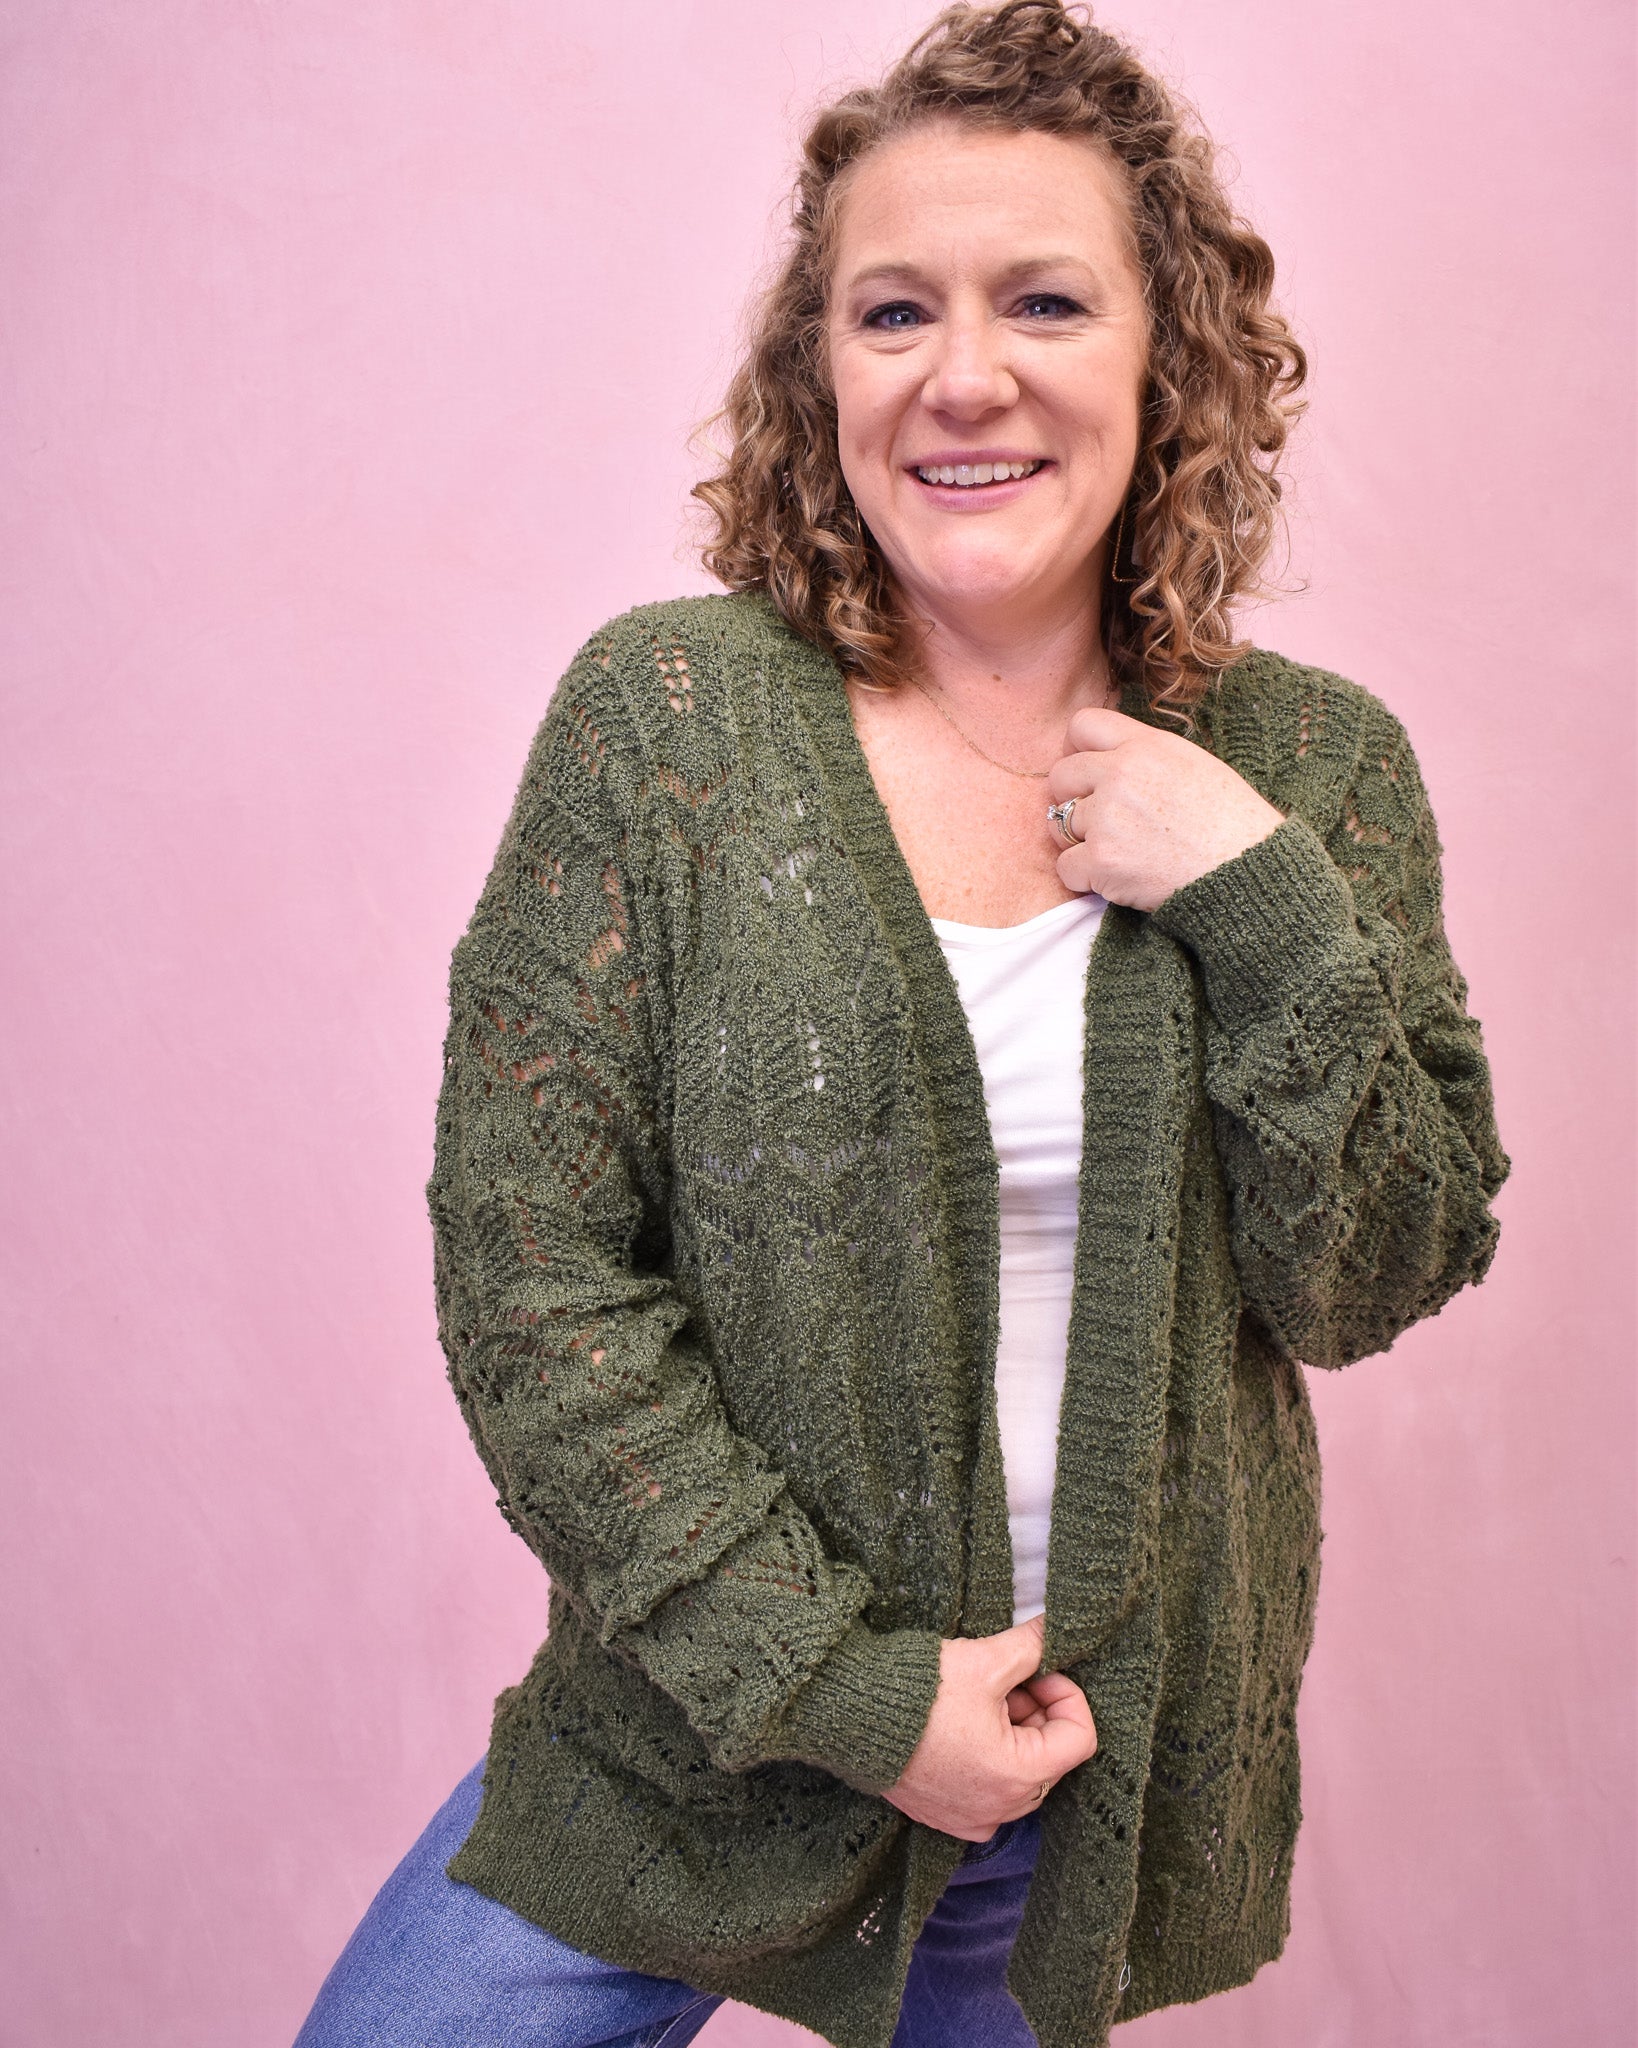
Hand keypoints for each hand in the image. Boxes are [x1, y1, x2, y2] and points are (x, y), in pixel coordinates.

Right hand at [880, 1614, 1097, 1840]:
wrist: (850, 1715)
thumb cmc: (920, 1693)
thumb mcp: (985, 1661)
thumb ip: (1031, 1647)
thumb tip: (1055, 1628)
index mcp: (1018, 1776)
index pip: (1080, 1738)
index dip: (1066, 1694)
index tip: (1037, 1670)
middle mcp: (1001, 1810)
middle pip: (1049, 1756)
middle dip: (1036, 1711)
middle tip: (1006, 1679)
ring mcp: (972, 1818)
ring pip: (1019, 1772)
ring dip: (1012, 1732)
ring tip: (979, 1698)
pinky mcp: (947, 1816)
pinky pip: (988, 1788)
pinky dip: (987, 1756)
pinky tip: (960, 1724)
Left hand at [1047, 707, 1284, 912]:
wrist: (1248, 872)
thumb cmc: (1231, 823)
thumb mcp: (1194, 765)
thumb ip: (1145, 755)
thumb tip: (1104, 758)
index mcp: (1146, 745)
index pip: (1082, 725)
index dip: (1076, 750)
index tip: (1086, 774)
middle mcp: (1121, 774)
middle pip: (1060, 776)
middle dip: (1070, 799)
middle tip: (1098, 821)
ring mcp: (1108, 818)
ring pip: (1058, 824)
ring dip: (1079, 841)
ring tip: (1117, 850)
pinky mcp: (1102, 861)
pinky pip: (1065, 867)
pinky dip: (1084, 878)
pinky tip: (1116, 877)